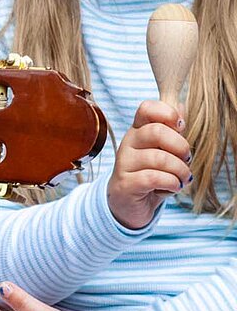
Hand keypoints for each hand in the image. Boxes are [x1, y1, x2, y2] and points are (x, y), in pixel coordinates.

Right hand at [107, 100, 190, 229]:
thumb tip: (180, 105)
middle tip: (187, 158)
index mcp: (138, 131)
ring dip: (180, 170)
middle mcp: (128, 144)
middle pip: (156, 132)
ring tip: (183, 178)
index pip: (146, 109)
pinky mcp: (125, 184)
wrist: (130, 205)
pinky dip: (171, 183)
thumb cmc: (151, 174)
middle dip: (180, 146)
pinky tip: (173, 187)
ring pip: (158, 158)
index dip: (167, 113)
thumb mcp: (164, 150)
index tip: (181, 127)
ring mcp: (124, 164)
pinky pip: (153, 178)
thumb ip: (172, 129)